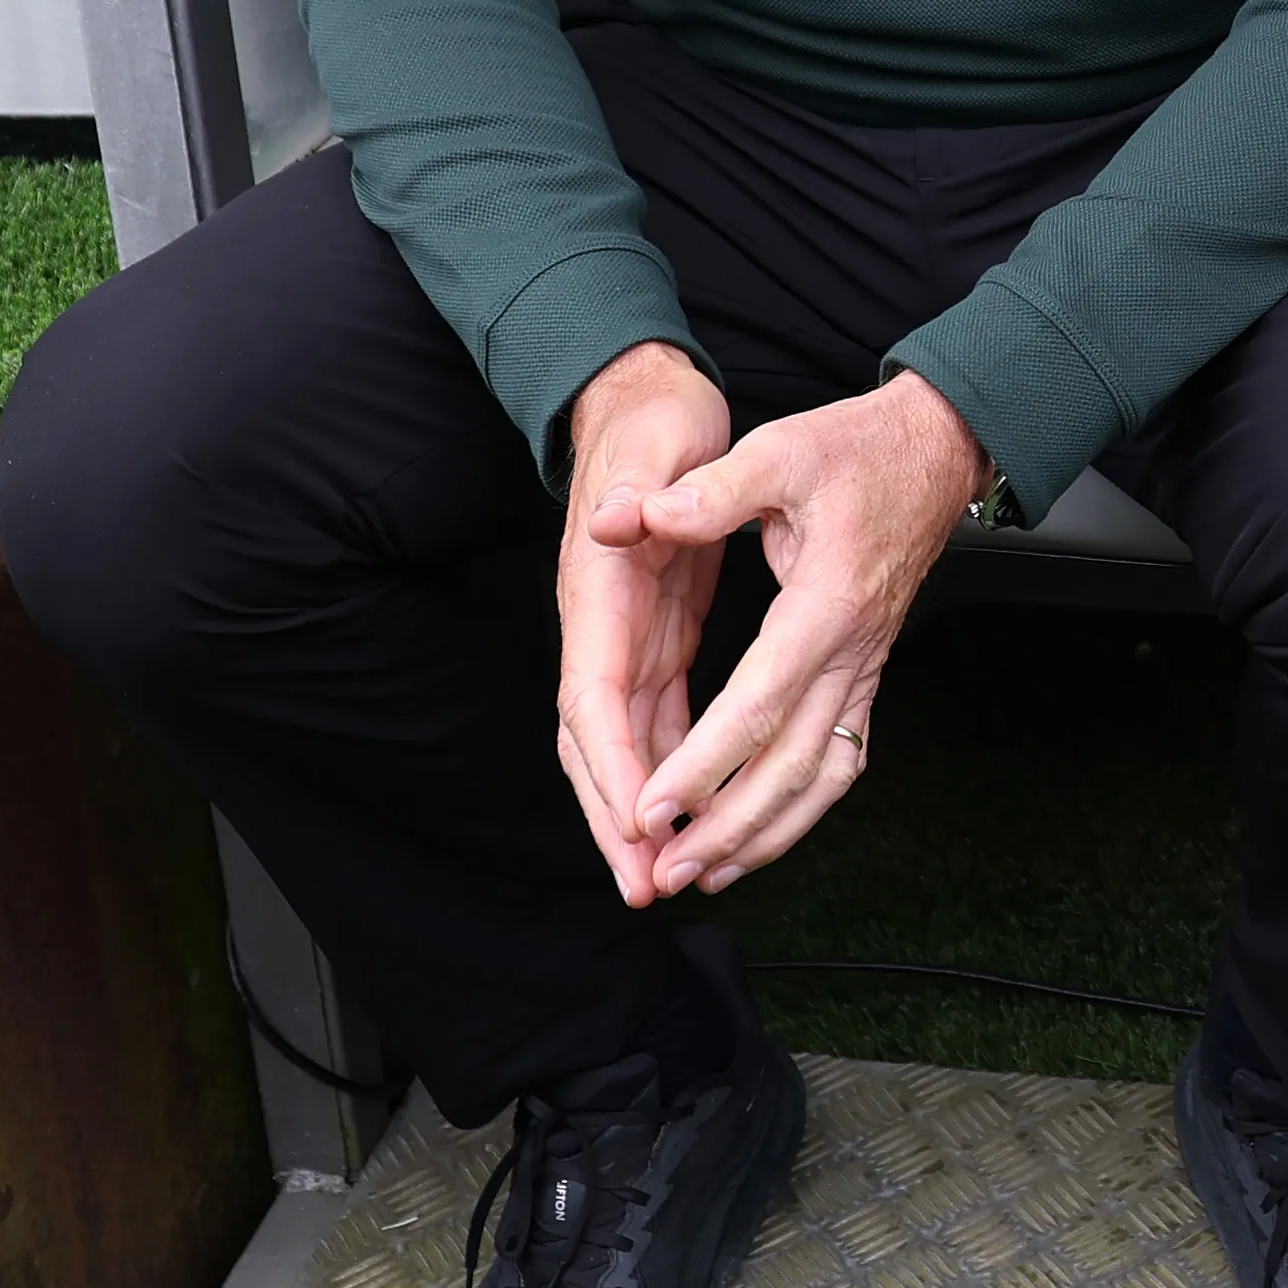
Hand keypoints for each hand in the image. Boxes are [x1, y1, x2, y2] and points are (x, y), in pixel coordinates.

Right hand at [551, 341, 733, 906]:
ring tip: (665, 878)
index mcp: (601, 591)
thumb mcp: (662, 446)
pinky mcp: (653, 636)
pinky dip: (667, 771)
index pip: (595, 698)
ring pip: (622, 744)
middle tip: (645, 887)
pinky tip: (692, 813)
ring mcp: (624, 636)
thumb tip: (621, 515)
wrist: (646, 400)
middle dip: (615, 818)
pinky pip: (654, 721)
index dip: (614, 765)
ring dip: (639, 812)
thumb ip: (648, 489)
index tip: (638, 823)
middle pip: (595, 743)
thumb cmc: (658, 424)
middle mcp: (602, 626)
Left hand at [604, 370, 984, 899]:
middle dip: (726, 826)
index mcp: (825, 605)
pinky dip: (799, 809)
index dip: (702, 766)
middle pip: (791, 763)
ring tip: (706, 873)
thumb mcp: (778, 451)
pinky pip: (839, 758)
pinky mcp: (866, 674)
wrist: (934, 453)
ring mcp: (865, 669)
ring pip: (821, 776)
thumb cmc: (855, 450)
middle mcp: (851, 652)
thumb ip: (710, 491)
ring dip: (764, 833)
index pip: (757, 704)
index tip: (648, 809)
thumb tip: (639, 516)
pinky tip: (759, 836)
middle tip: (666, 870)